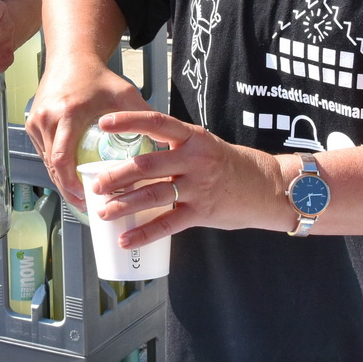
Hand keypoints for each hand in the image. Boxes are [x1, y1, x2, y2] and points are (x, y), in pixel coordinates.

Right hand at [26, 60, 149, 207]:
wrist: (71, 57)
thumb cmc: (97, 75)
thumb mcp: (124, 93)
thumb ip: (144, 116)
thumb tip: (167, 141)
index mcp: (67, 114)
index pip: (62, 158)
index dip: (71, 183)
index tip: (85, 197)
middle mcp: (46, 118)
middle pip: (52, 166)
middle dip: (67, 189)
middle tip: (85, 204)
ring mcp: (36, 121)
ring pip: (45, 161)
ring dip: (60, 180)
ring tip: (80, 195)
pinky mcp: (31, 123)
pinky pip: (43, 151)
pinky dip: (55, 166)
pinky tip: (70, 176)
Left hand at [80, 109, 286, 245]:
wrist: (268, 187)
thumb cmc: (230, 165)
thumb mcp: (204, 146)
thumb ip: (174, 148)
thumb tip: (134, 156)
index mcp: (192, 137)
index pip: (156, 122)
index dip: (128, 121)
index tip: (103, 124)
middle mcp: (194, 159)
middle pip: (147, 165)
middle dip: (116, 176)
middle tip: (95, 184)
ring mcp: (198, 186)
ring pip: (153, 195)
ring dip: (124, 205)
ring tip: (103, 212)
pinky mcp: (202, 212)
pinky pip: (167, 224)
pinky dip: (143, 234)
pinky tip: (125, 240)